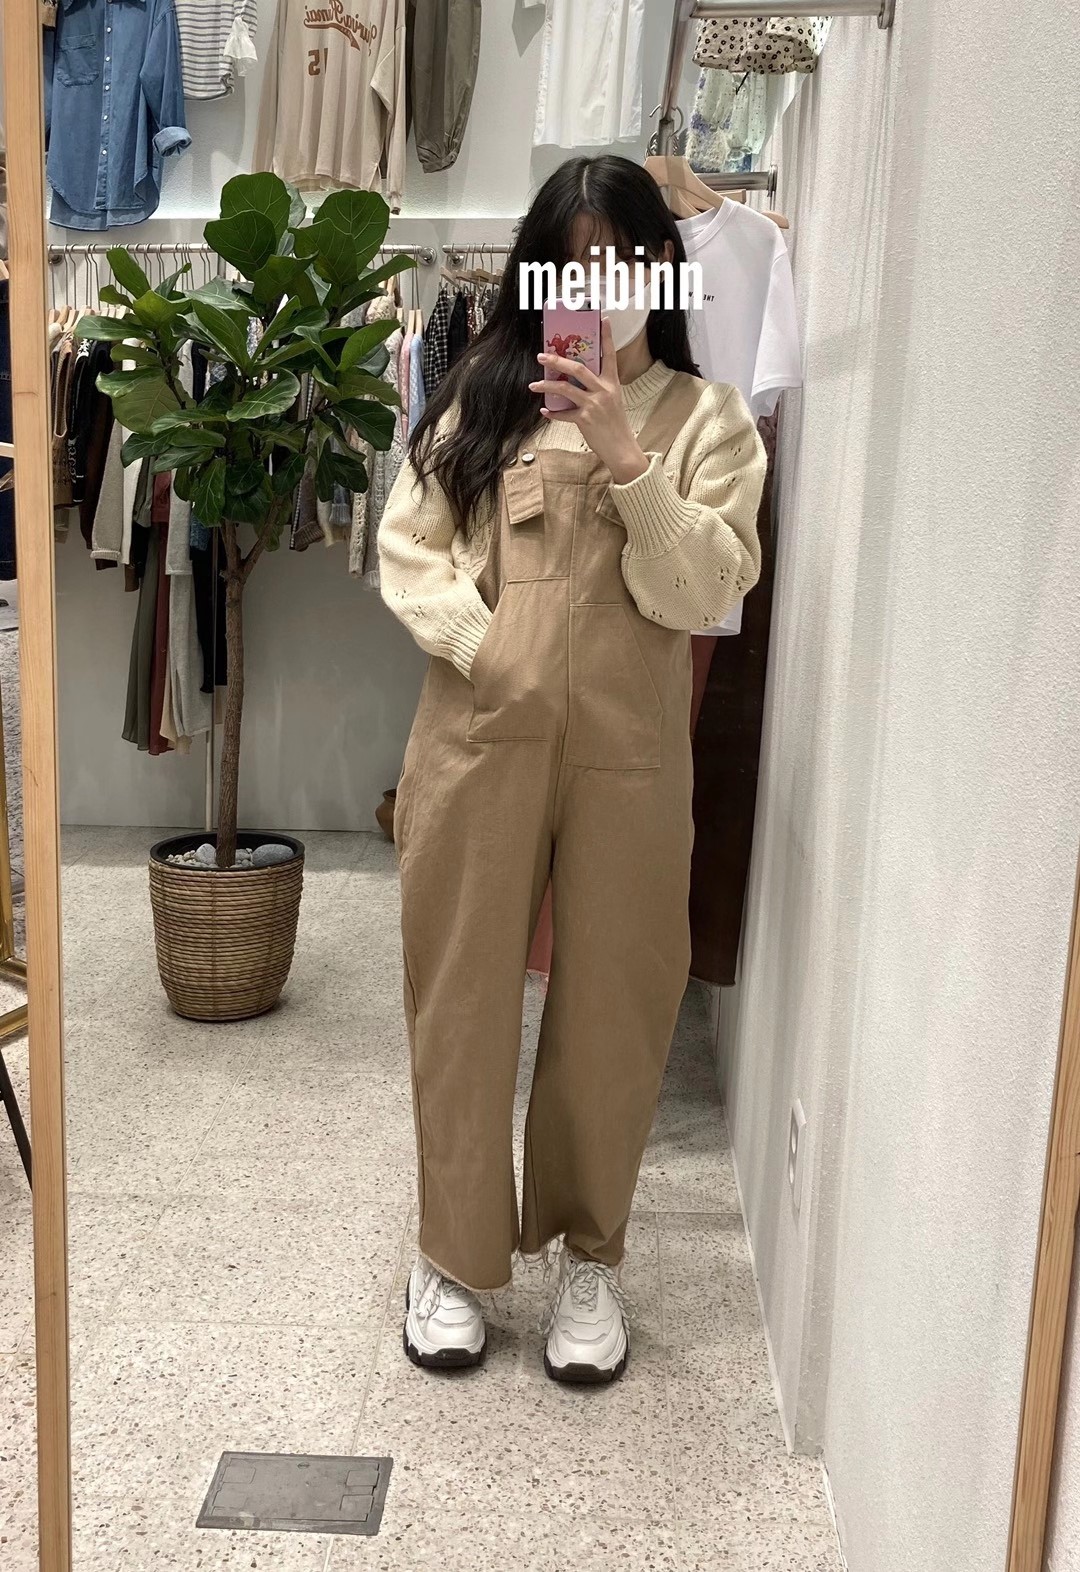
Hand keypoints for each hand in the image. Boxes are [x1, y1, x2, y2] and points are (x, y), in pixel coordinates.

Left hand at [528, 318, 649, 483]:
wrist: (622, 449)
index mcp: (612, 383)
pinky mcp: (585, 420)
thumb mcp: (612, 402)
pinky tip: (544, 410)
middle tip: (542, 356)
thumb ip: (597, 389)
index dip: (606, 336)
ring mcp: (594, 405)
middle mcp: (604, 391)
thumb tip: (575, 382)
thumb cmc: (616, 425)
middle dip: (557, 361)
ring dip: (546, 386)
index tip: (604, 319)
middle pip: (578, 369)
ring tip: (534, 384)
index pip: (610, 355)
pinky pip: (564, 414)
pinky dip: (553, 413)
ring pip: (566, 389)